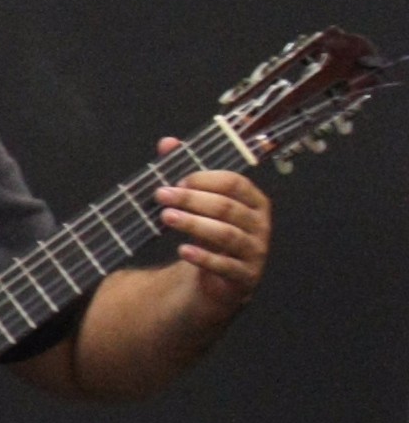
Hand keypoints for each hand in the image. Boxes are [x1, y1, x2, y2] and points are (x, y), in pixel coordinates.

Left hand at [153, 142, 270, 316]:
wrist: (215, 279)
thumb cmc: (208, 233)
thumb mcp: (198, 204)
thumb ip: (186, 174)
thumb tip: (168, 143)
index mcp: (253, 201)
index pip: (235, 183)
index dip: (204, 179)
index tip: (176, 179)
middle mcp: (260, 225)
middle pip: (227, 207)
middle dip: (192, 199)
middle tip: (161, 195)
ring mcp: (255, 252)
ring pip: (227, 234)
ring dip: (194, 224)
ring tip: (166, 217)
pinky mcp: (246, 276)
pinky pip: (226, 266)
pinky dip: (203, 257)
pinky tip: (182, 250)